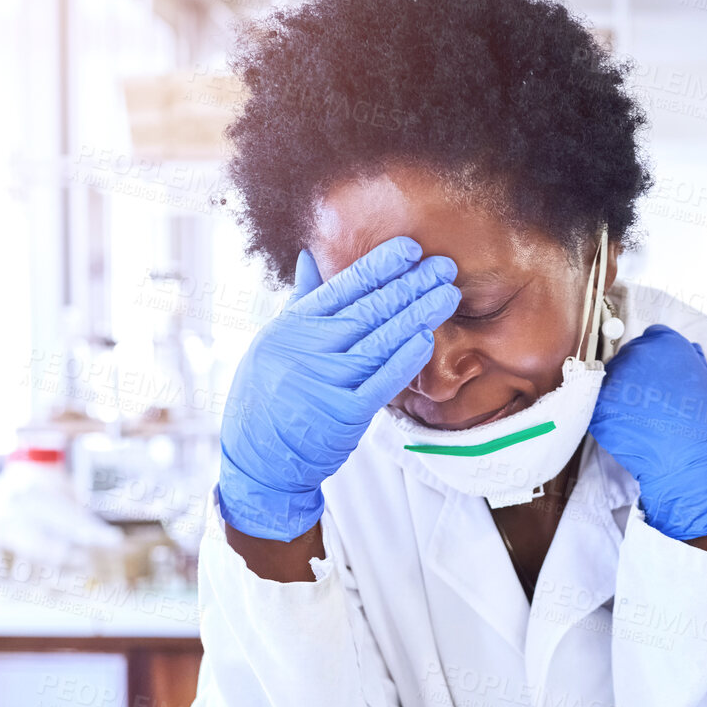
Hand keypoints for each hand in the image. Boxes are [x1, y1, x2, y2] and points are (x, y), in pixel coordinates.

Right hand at [218, 237, 459, 540]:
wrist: (259, 458)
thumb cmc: (268, 395)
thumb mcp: (272, 340)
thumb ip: (300, 300)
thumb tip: (310, 256)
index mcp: (293, 327)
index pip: (342, 287)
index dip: (379, 266)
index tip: (410, 249)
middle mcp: (309, 349)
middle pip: (368, 310)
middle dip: (410, 286)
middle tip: (443, 267)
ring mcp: (326, 381)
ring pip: (381, 341)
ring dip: (418, 316)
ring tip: (447, 296)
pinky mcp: (344, 414)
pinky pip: (381, 382)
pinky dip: (405, 360)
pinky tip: (426, 339)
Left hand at [589, 324, 706, 542]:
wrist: (694, 467)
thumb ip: (695, 365)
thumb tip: (689, 353)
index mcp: (667, 345)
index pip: (654, 338)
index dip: (658, 358)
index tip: (660, 375)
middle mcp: (637, 355)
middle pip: (630, 356)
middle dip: (639, 374)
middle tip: (651, 402)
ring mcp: (615, 382)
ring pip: (612, 380)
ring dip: (622, 395)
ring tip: (641, 418)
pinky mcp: (598, 409)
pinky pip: (600, 406)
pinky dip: (610, 416)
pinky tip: (628, 430)